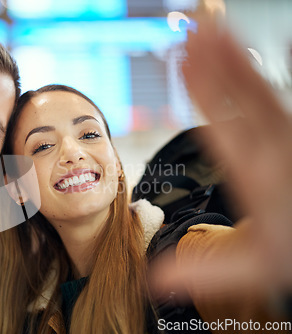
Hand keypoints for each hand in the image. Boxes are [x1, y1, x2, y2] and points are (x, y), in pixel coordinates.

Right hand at [152, 12, 291, 309]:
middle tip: (196, 29)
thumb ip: (203, 270)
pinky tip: (241, 54)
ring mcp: (289, 137)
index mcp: (258, 178)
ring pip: (262, 90)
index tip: (187, 63)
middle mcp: (276, 151)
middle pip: (243, 99)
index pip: (226, 128)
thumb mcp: (252, 266)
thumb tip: (154, 279)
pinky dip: (254, 70)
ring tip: (212, 30)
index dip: (205, 93)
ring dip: (236, 58)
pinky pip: (275, 93)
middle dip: (217, 62)